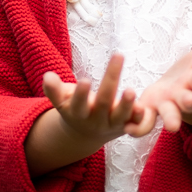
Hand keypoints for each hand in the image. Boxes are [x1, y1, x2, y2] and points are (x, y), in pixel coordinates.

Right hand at [24, 54, 141, 176]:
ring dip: (127, 105)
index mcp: (77, 113)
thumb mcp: (61, 100)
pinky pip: (136, 124)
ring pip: (121, 116)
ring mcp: (112, 125)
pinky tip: (144, 106)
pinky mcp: (127, 127)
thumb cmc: (73, 107)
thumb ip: (53, 90)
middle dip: (110, 81)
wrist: (86, 135)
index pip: (78, 104)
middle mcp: (96, 120)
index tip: (84, 80)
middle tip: (118, 56)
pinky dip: (139, 116)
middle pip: (103, 102)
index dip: (80, 94)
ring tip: (131, 90)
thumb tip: (47, 76)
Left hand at [127, 32, 191, 135]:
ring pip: (170, 114)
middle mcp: (185, 98)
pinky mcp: (151, 109)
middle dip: (190, 101)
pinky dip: (139, 127)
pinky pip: (146, 122)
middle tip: (190, 101)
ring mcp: (169, 106)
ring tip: (171, 127)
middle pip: (190, 102)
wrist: (182, 89)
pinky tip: (130, 129)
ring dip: (170, 119)